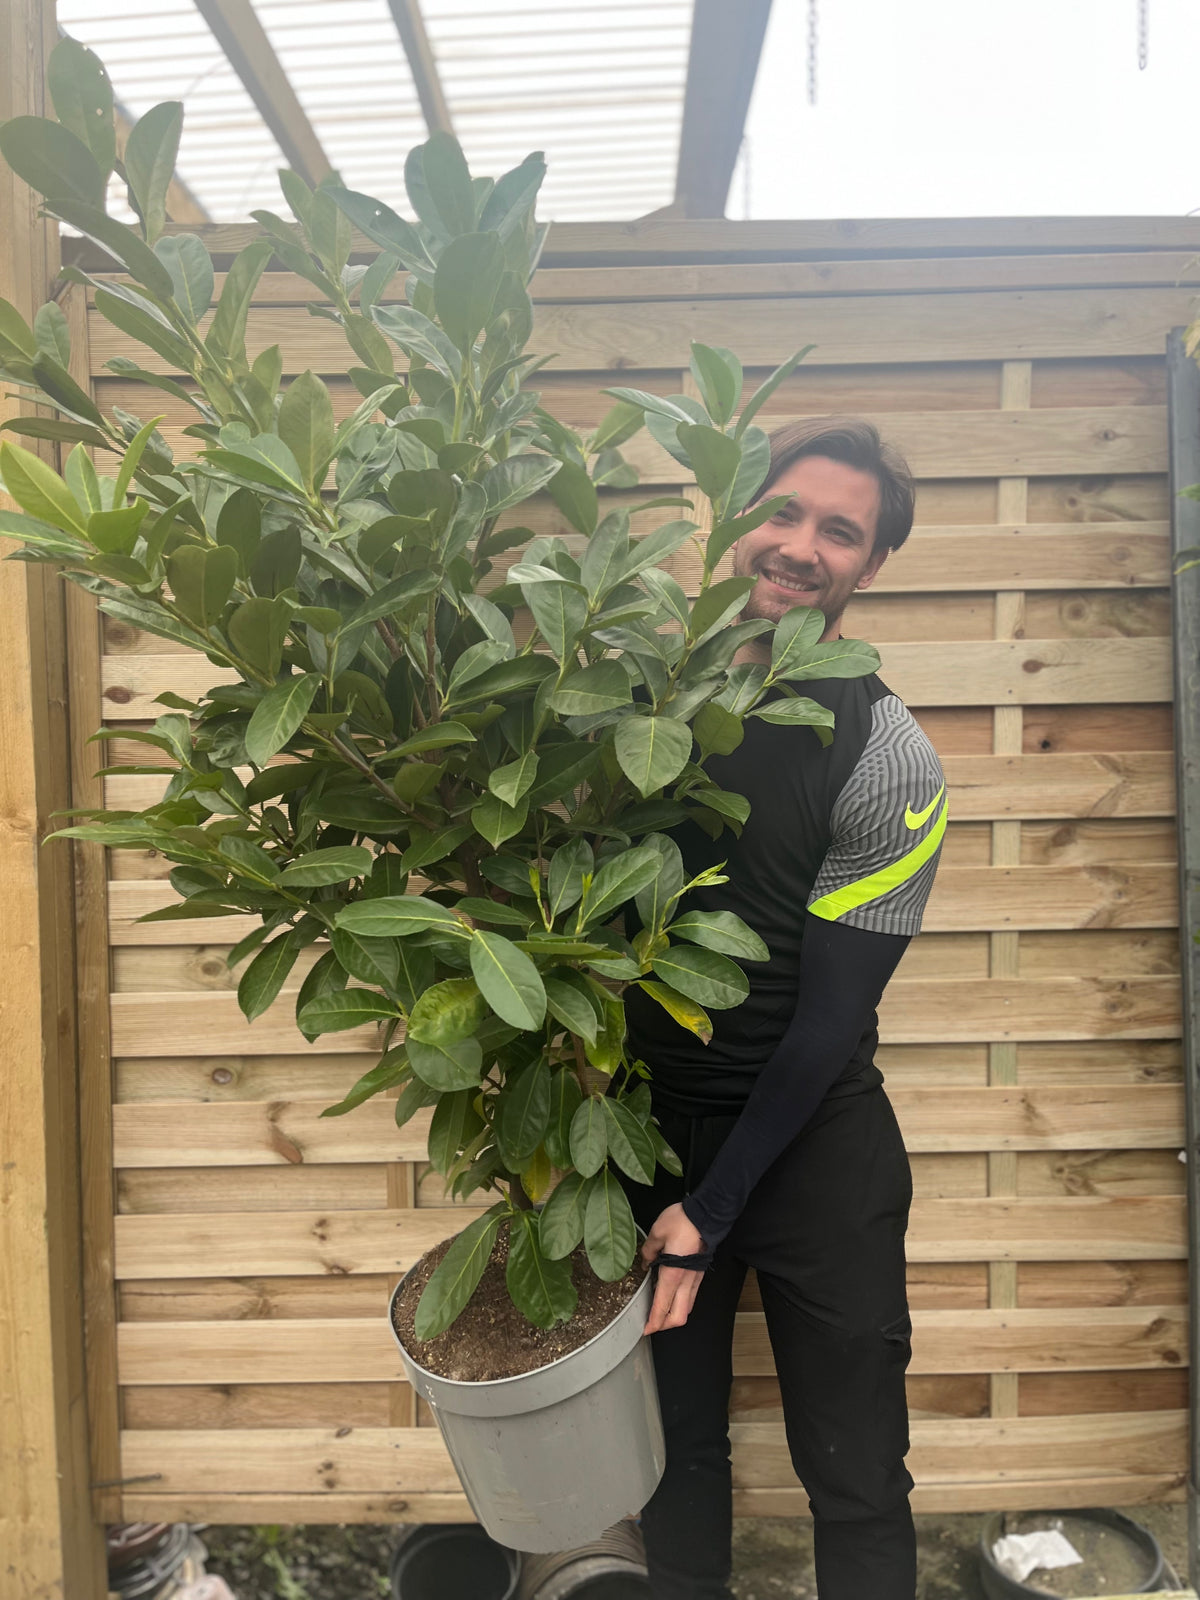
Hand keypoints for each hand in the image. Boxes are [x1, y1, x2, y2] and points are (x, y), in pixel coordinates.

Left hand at [641, 1202, 707, 1334]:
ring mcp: (696, 1278)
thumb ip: (648, 1250)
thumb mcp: (657, 1232)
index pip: (662, 1306)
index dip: (653, 1322)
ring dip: (674, 1315)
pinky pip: (692, 1295)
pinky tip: (673, 1296)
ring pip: (688, 1307)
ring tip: (660, 1312)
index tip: (645, 1329)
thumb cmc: (684, 1220)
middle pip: (679, 1316)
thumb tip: (645, 1261)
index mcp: (673, 1273)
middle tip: (652, 1324)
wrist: (708, 1213)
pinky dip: (681, 1303)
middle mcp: (686, 1280)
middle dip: (665, 1325)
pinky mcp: (700, 1272)